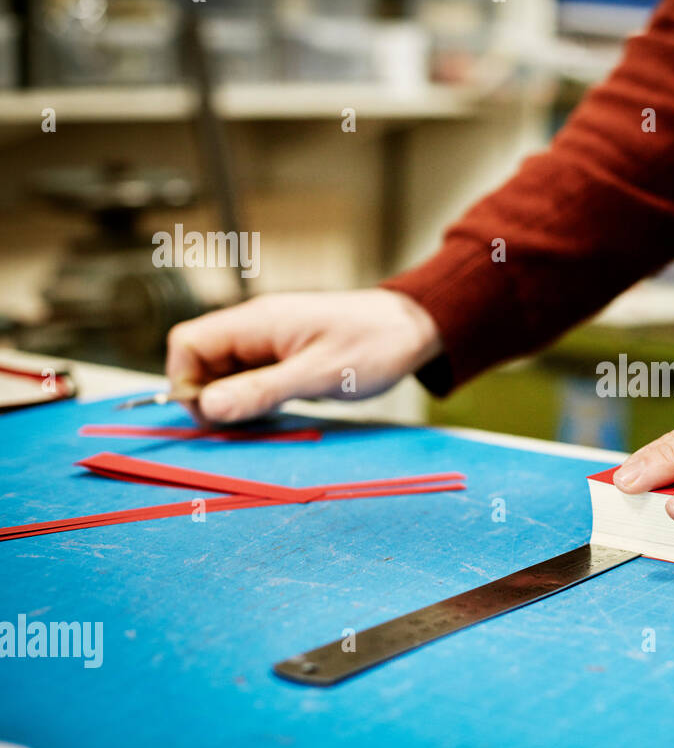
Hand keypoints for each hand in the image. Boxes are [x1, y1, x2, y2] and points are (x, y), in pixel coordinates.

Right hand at [165, 289, 440, 423]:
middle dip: (210, 397)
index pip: (188, 343)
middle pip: (202, 361)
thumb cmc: (373, 344)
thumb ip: (263, 390)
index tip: (213, 415)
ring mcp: (270, 342)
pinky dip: (256, 399)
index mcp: (256, 322)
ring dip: (235, 401)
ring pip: (226, 373)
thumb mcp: (318, 374)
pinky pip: (252, 378)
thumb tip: (208, 407)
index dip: (186, 381)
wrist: (413, 328)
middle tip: (244, 426)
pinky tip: (280, 411)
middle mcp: (255, 328)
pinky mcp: (285, 356)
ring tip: (267, 420)